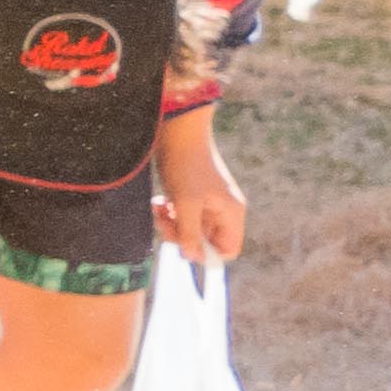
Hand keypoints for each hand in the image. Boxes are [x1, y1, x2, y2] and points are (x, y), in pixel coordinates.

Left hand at [156, 112, 246, 265]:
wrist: (177, 133)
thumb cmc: (186, 166)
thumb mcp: (186, 203)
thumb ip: (189, 232)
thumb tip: (191, 257)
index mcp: (231, 214)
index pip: (228, 249)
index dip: (207, 254)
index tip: (185, 245)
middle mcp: (222, 211)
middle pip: (204, 242)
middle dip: (181, 236)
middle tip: (165, 221)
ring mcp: (206, 204)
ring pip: (189, 230)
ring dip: (171, 224)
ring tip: (159, 207)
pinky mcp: (190, 197)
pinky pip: (180, 216)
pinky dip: (168, 213)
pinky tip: (158, 202)